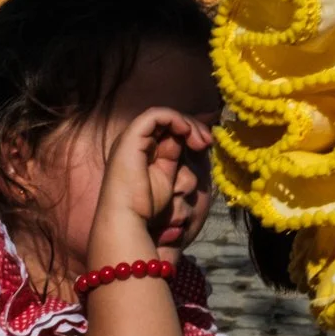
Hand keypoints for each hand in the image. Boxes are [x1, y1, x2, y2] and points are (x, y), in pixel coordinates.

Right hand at [89, 106, 214, 267]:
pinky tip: (187, 133)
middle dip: (192, 126)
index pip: (168, 129)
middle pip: (167, 121)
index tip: (207, 143)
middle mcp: (134, 140)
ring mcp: (131, 137)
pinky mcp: (131, 137)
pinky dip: (175, 119)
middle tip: (208, 142)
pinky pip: (156, 115)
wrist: (126, 220)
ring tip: (201, 141)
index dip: (190, 130)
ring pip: (164, 116)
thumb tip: (195, 138)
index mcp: (141, 149)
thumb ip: (177, 154)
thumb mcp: (169, 175)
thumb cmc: (147, 206)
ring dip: (187, 123)